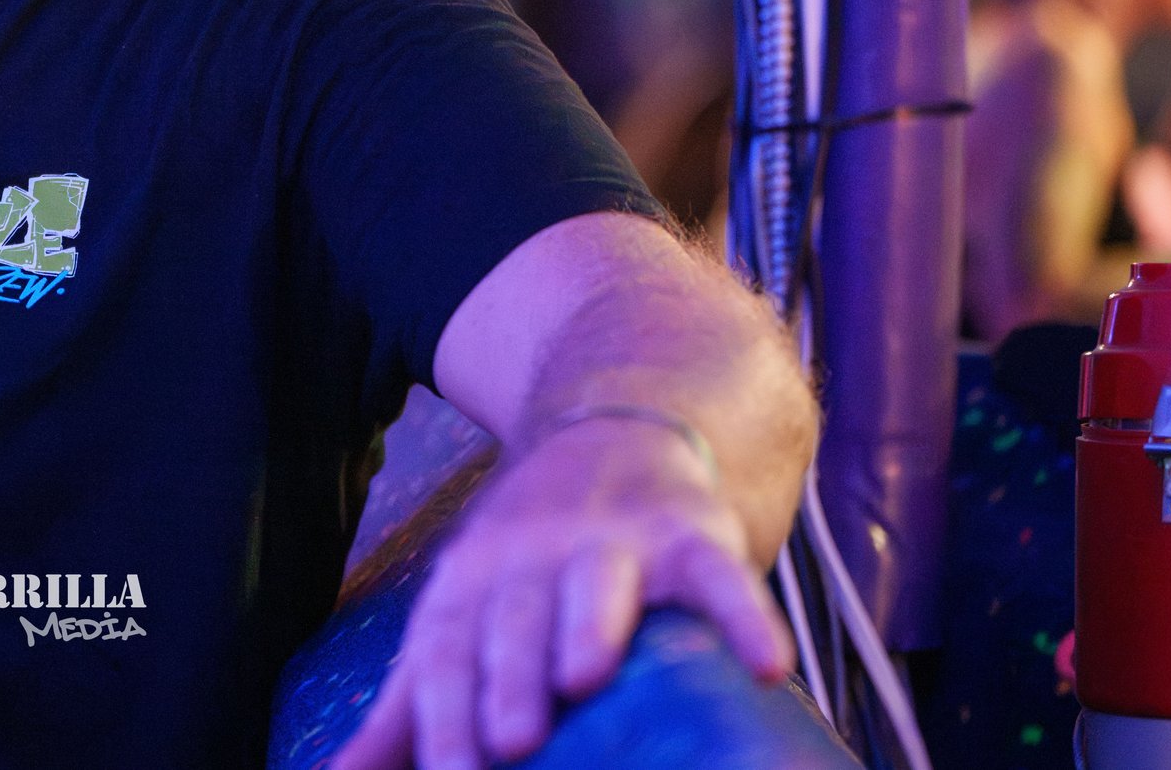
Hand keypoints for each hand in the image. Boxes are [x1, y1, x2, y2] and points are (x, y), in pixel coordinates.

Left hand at [330, 414, 790, 769]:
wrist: (612, 433)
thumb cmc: (527, 567)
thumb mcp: (458, 621)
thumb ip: (405, 712)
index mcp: (468, 586)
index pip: (444, 650)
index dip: (440, 712)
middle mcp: (532, 558)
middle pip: (514, 618)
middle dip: (508, 677)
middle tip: (510, 740)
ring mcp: (613, 540)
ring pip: (598, 581)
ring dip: (589, 625)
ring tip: (585, 676)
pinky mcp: (690, 532)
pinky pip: (719, 574)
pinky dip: (743, 614)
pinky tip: (765, 664)